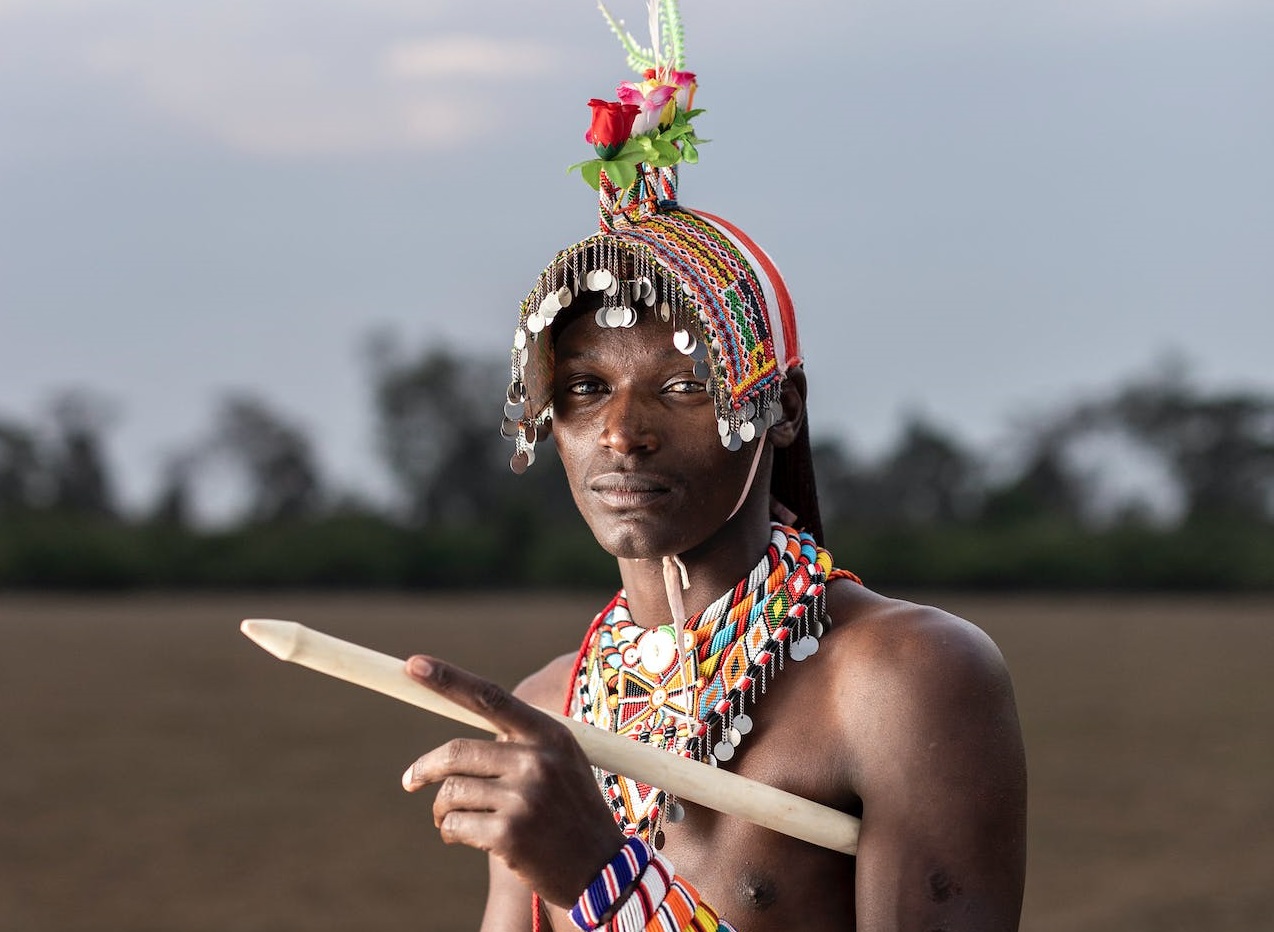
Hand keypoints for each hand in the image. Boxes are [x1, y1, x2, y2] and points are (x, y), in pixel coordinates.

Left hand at [401, 655, 626, 906]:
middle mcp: (538, 761)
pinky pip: (454, 824)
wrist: (601, 870)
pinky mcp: (509, 835)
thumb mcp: (561, 763)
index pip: (490, 698)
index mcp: (550, 735)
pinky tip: (463, 838)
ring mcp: (524, 798)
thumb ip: (520, 743)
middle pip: (456, 751)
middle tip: (410, 781)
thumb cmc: (571, 813)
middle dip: (425, 768)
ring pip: (451, 791)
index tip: (413, 664)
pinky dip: (449, 831)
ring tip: (451, 819)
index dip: (448, 679)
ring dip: (441, 808)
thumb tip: (461, 738)